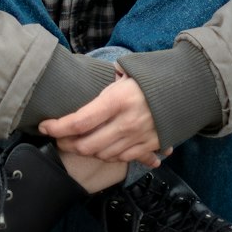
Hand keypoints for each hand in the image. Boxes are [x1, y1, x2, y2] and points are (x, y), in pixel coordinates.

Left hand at [38, 68, 169, 166]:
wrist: (188, 88)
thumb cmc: (151, 77)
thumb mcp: (126, 73)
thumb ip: (105, 85)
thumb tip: (83, 87)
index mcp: (117, 100)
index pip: (79, 121)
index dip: (58, 127)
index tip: (44, 126)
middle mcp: (126, 122)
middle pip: (87, 144)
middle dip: (66, 143)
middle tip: (57, 137)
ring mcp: (138, 138)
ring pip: (102, 154)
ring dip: (84, 150)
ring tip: (75, 141)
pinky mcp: (148, 146)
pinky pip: (121, 158)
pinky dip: (106, 155)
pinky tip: (100, 146)